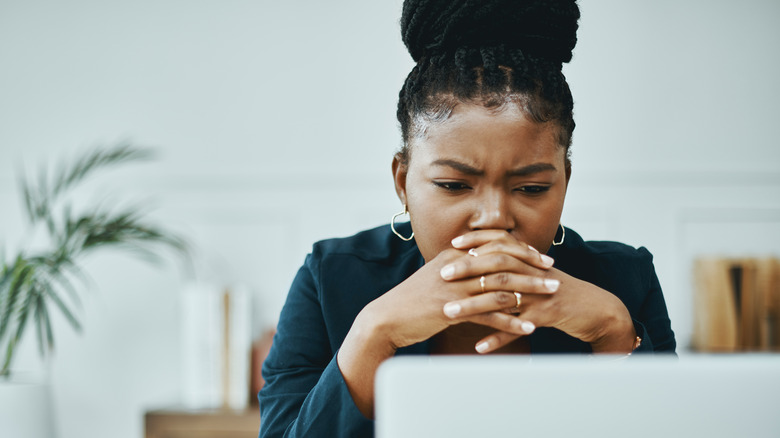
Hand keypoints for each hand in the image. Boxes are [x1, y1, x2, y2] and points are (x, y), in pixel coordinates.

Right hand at [355, 240, 549, 349]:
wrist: (387, 319)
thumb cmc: (412, 300)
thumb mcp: (435, 277)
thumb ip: (458, 270)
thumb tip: (480, 267)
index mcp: (454, 256)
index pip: (494, 245)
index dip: (520, 250)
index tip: (540, 257)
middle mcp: (456, 268)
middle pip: (503, 262)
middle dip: (532, 268)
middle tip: (553, 275)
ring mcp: (455, 289)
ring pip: (501, 287)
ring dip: (530, 292)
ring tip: (550, 297)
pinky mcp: (452, 311)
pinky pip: (489, 316)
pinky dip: (512, 322)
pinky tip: (528, 328)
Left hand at [441, 230, 635, 353]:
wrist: (595, 309)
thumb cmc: (559, 291)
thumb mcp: (537, 273)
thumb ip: (514, 265)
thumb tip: (482, 258)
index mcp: (529, 261)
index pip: (500, 243)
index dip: (476, 242)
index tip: (452, 245)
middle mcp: (533, 273)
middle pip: (497, 266)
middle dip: (468, 270)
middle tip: (443, 275)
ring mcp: (540, 295)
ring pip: (503, 298)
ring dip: (474, 306)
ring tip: (450, 313)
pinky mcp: (547, 317)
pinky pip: (518, 328)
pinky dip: (498, 338)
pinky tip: (480, 346)